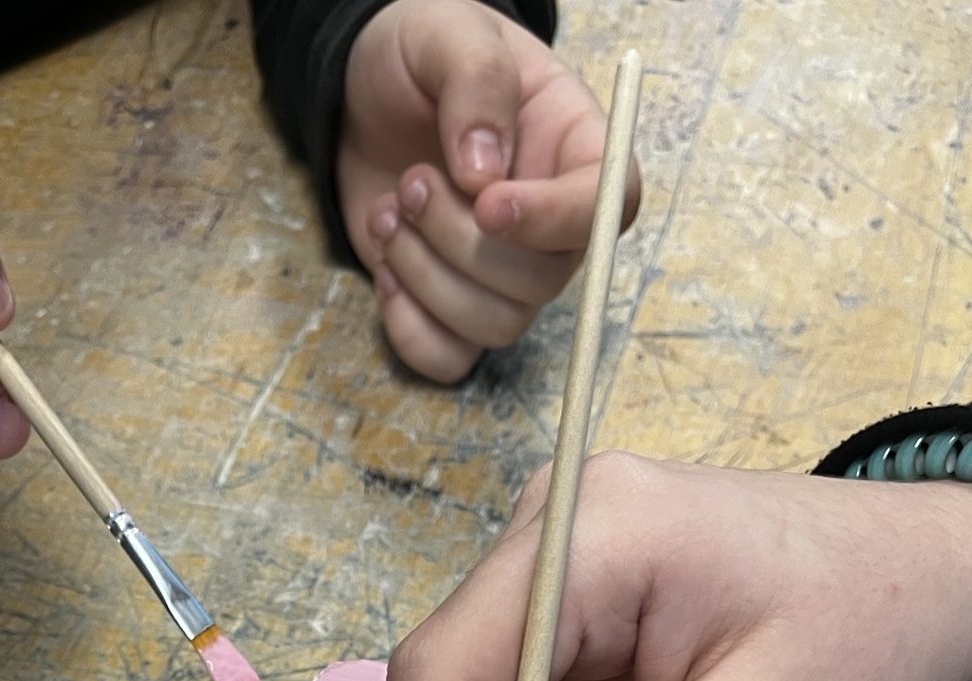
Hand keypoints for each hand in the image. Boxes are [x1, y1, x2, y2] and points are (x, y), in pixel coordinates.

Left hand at [338, 0, 639, 381]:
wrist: (364, 96)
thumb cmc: (422, 58)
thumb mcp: (449, 32)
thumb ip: (477, 82)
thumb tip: (485, 173)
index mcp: (575, 149)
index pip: (608, 207)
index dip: (555, 220)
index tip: (489, 204)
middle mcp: (551, 225)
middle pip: (541, 282)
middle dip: (460, 242)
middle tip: (412, 182)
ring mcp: (505, 275)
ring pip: (495, 325)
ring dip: (425, 275)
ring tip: (390, 210)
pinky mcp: (453, 308)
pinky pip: (449, 358)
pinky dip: (408, 325)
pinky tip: (385, 263)